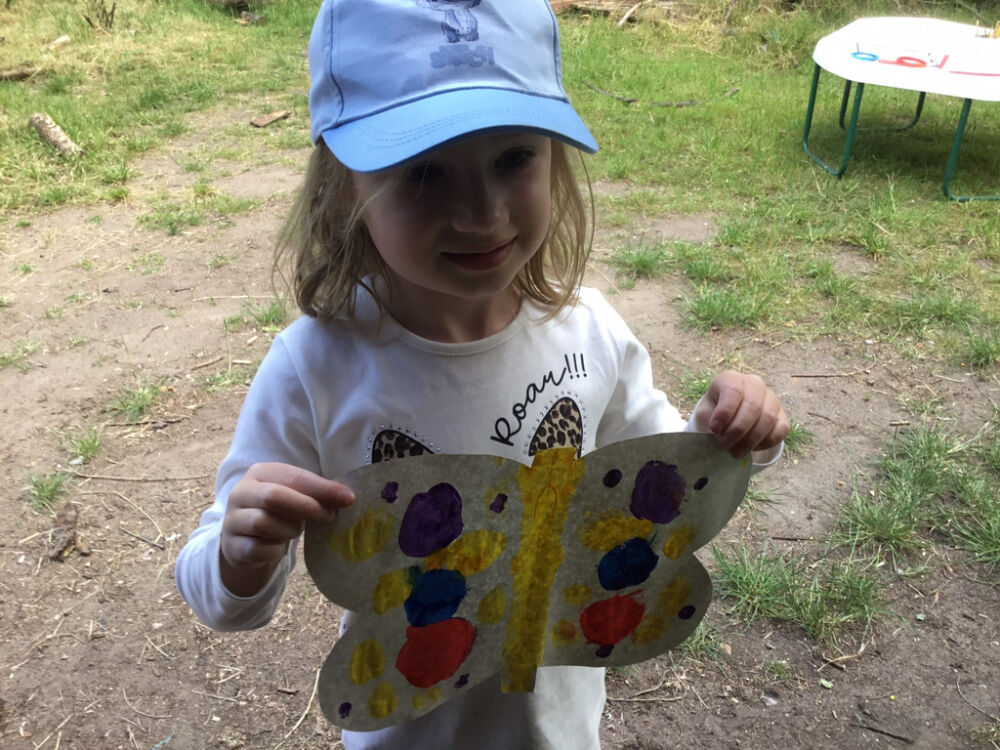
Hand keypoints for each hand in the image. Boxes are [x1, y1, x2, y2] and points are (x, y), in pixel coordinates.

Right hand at [219, 462, 354, 596]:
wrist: (247, 542)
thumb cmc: (278, 513)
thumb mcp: (296, 497)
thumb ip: (317, 494)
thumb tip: (347, 497)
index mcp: (260, 473)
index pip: (293, 476)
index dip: (322, 488)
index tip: (348, 498)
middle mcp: (241, 492)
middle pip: (274, 496)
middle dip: (306, 507)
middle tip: (327, 517)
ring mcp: (232, 519)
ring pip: (263, 523)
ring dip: (288, 530)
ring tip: (295, 531)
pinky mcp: (231, 546)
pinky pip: (256, 549)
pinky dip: (273, 550)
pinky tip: (277, 548)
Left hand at [693, 371, 788, 458]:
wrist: (729, 417)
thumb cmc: (715, 412)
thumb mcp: (705, 411)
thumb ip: (708, 418)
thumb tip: (719, 430)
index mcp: (732, 378)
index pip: (733, 391)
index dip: (725, 412)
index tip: (715, 429)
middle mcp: (755, 384)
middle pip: (753, 406)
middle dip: (737, 430)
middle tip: (724, 445)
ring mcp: (772, 399)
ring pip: (767, 419)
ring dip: (750, 440)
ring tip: (734, 451)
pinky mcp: (782, 416)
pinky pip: (780, 430)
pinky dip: (765, 443)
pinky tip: (750, 448)